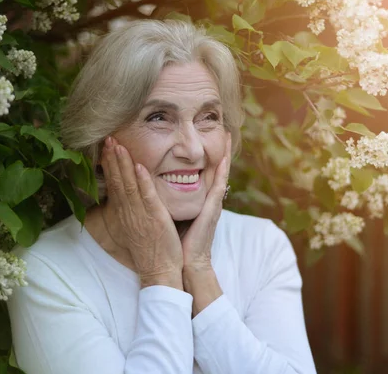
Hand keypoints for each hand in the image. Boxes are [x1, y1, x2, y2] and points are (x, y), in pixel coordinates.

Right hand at [100, 136, 182, 288]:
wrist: (160, 272)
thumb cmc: (153, 251)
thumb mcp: (139, 228)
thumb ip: (136, 211)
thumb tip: (133, 198)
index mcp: (126, 214)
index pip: (115, 185)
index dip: (111, 165)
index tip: (106, 147)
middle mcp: (129, 213)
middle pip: (117, 181)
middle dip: (112, 159)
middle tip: (107, 138)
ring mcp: (141, 215)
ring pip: (128, 185)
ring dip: (123, 164)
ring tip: (117, 145)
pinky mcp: (154, 219)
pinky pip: (146, 198)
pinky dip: (142, 182)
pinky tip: (139, 166)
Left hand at [181, 135, 230, 270]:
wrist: (188, 263)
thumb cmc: (181, 241)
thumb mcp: (176, 214)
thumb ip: (174, 200)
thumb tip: (161, 187)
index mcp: (201, 199)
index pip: (206, 171)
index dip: (209, 153)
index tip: (210, 134)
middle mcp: (210, 199)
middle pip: (217, 167)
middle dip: (221, 147)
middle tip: (223, 125)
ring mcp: (213, 204)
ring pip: (221, 173)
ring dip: (224, 153)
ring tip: (226, 134)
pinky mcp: (212, 211)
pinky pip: (217, 187)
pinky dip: (221, 172)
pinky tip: (222, 159)